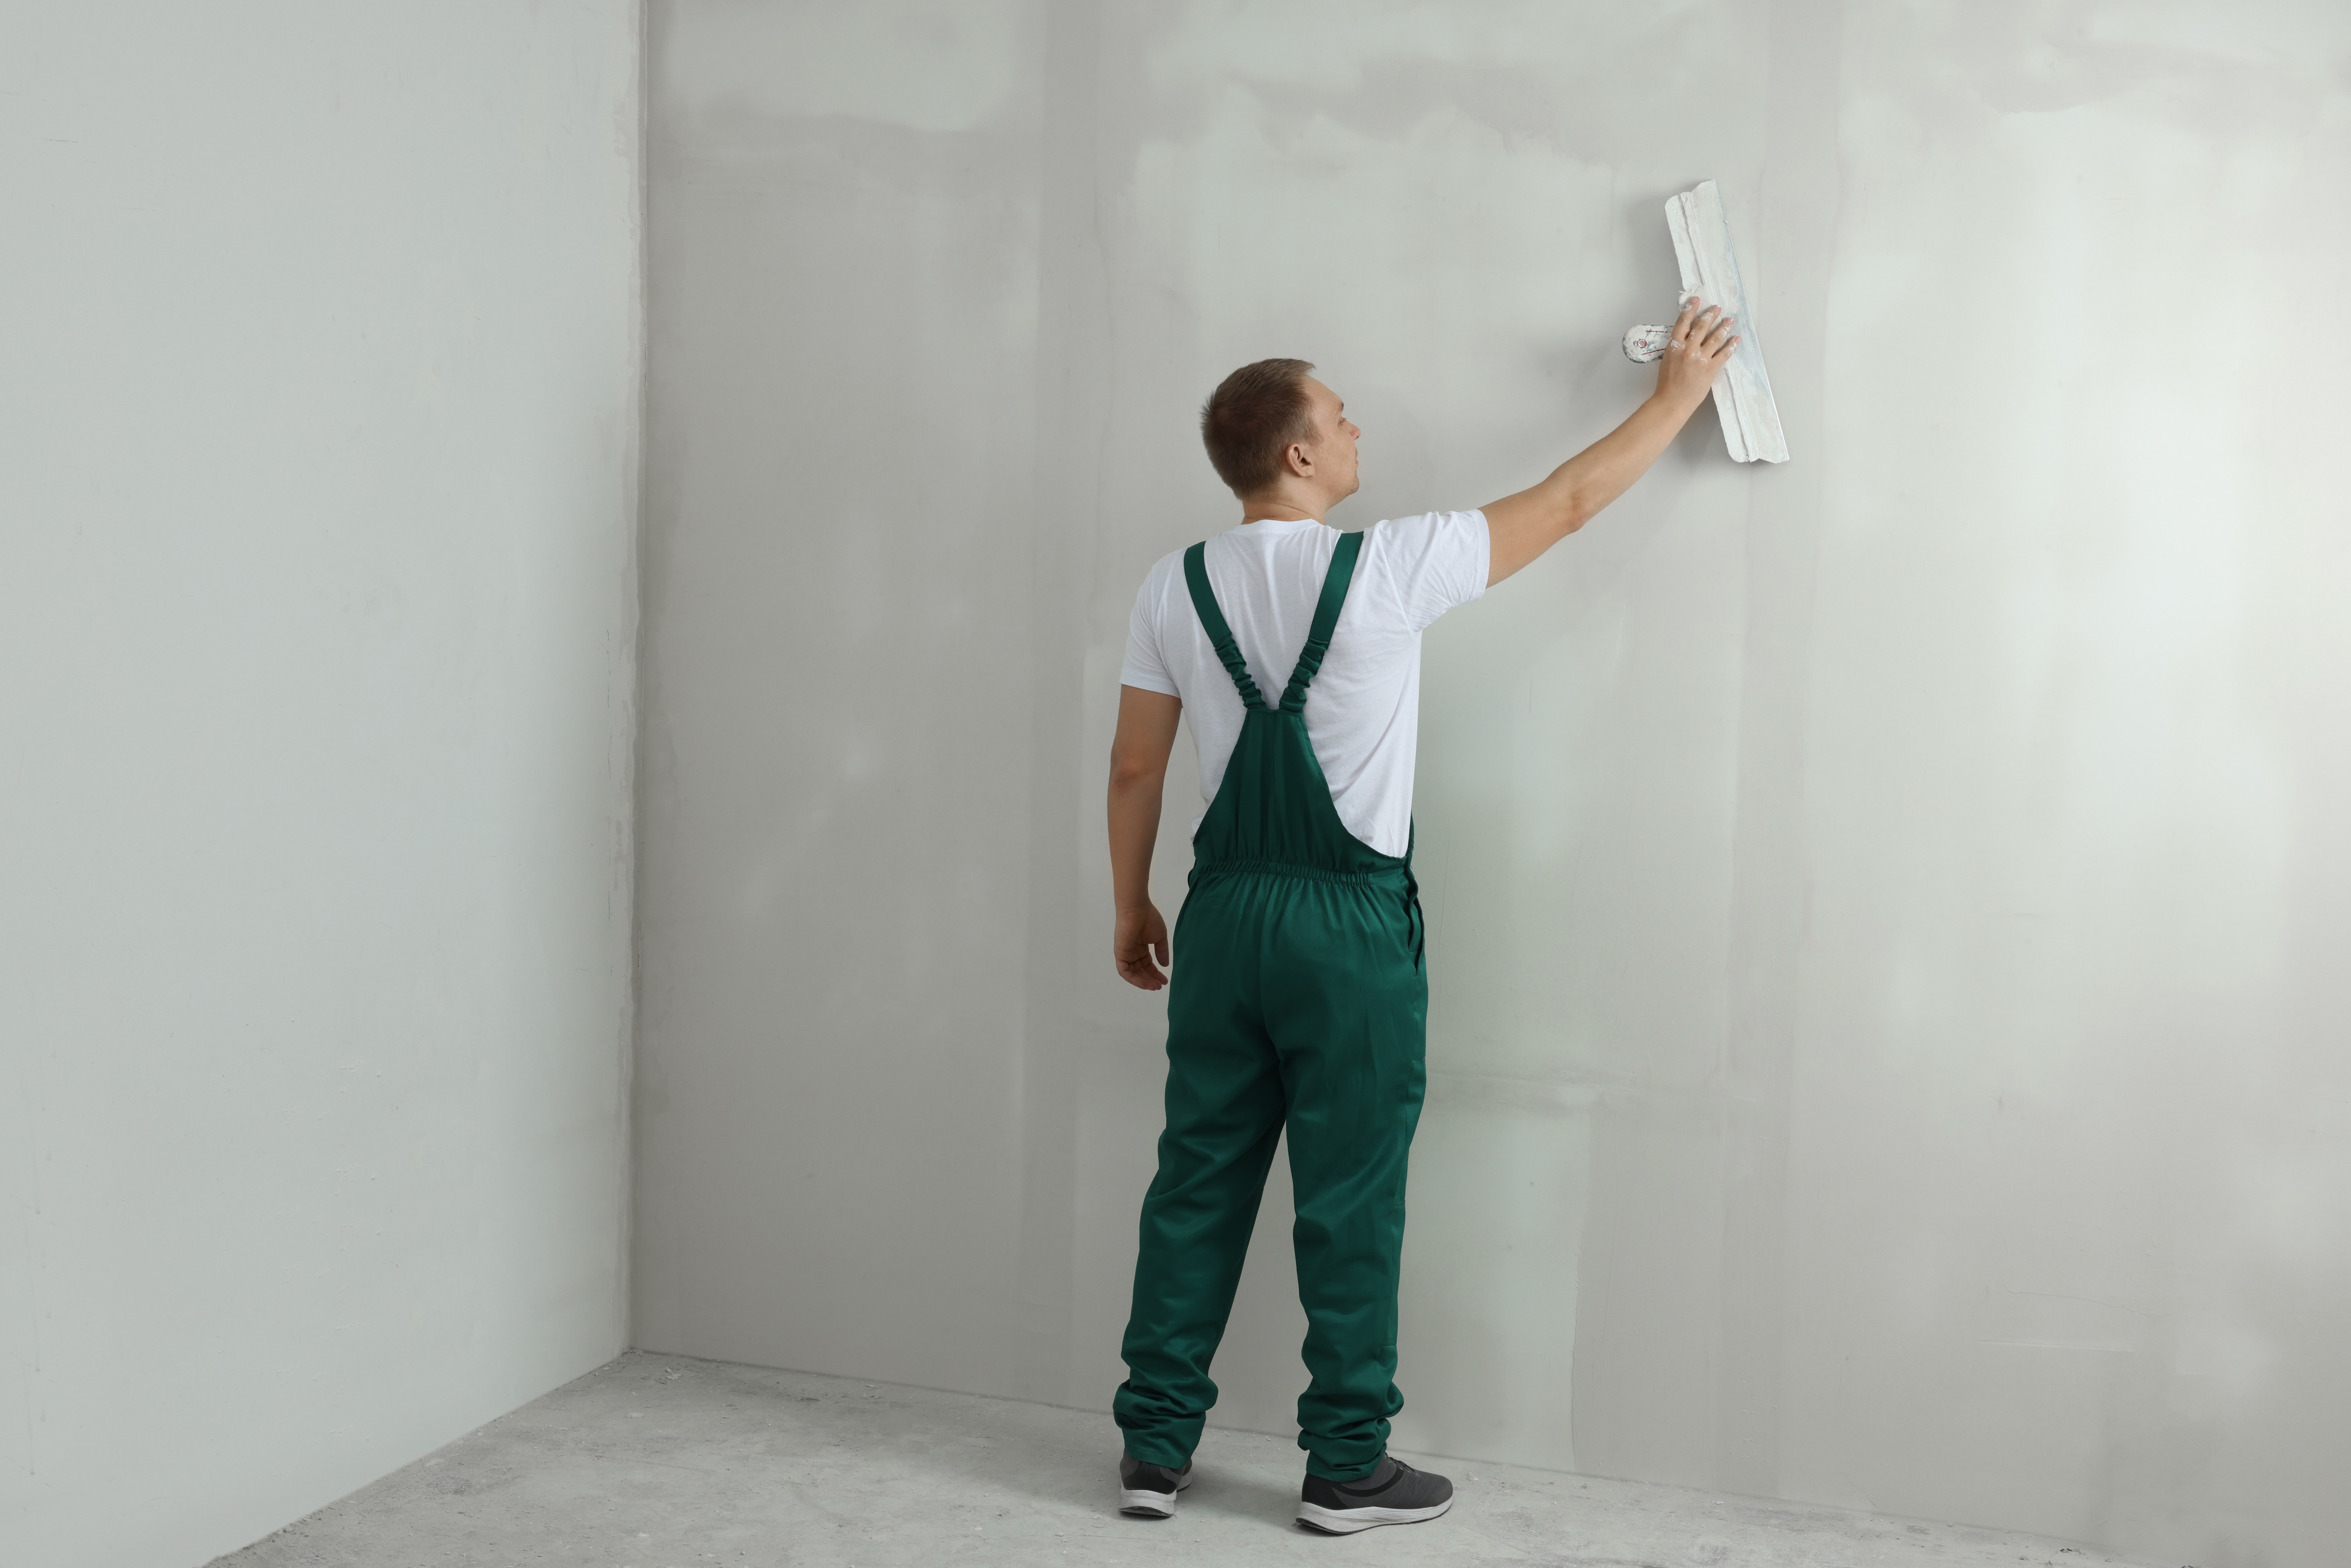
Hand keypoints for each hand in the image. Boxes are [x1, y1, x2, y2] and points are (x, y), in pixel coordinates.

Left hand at [1114, 902, 1170, 990]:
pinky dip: (1134, 979)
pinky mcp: (1120, 954)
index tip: (1165, 981)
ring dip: (1143, 982)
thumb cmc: (1148, 918)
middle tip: (1160, 986)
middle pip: (1140, 971)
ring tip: (1155, 987)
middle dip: (1150, 980)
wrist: (1137, 908)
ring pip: (1132, 974)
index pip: (1147, 965)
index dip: (1156, 974)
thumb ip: (1162, 952)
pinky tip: (1145, 982)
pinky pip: (1124, 971)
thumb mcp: (1159, 937)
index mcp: (1140, 948)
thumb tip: (1165, 965)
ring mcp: (1125, 954)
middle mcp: (1132, 952)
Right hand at [1654, 295, 1738, 409]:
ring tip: (1729, 320)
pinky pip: (1724, 354)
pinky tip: (1736, 339)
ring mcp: (1700, 359)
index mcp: (1674, 347)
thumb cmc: (1666, 385)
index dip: (1690, 309)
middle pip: (1701, 327)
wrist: (1671, 402)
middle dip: (1710, 315)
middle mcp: (1688, 350)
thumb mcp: (1667, 361)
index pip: (1683, 323)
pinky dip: (1731, 345)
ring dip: (1724, 327)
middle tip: (1717, 308)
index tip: (1696, 300)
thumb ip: (1676, 348)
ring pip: (1715, 338)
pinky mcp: (1710, 369)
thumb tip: (1686, 340)